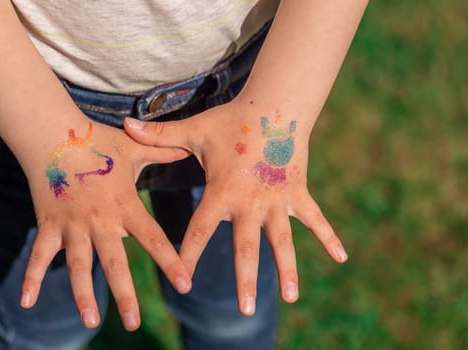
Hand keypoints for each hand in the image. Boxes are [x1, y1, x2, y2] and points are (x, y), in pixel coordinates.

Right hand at [20, 120, 191, 330]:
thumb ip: (163, 152)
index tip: (185, 285)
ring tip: (91, 321)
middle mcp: (100, 220)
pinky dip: (31, 277)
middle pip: (114, 262)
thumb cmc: (98, 142)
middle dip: (125, 294)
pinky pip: (40, 255)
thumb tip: (189, 147)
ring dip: (83, 294)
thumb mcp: (135, 149)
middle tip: (134, 322)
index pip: (152, 238)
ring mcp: (73, 225)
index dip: (169, 261)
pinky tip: (26, 302)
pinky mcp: (49, 224)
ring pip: (78, 265)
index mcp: (125, 205)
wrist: (54, 134)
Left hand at [124, 101, 347, 315]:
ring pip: (284, 241)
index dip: (188, 255)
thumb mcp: (194, 130)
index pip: (200, 230)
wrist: (275, 105)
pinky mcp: (298, 193)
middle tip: (245, 310)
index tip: (182, 283)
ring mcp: (278, 199)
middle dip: (245, 279)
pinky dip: (329, 237)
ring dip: (288, 269)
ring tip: (289, 298)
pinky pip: (316, 219)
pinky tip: (343, 259)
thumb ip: (160, 135)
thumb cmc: (231, 121)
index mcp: (223, 191)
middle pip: (247, 247)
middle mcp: (251, 202)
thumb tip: (124, 124)